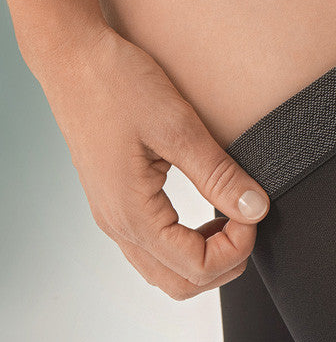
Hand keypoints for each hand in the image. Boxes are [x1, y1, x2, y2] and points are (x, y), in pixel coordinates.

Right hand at [33, 23, 269, 300]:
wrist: (72, 58)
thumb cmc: (116, 85)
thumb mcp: (177, 127)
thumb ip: (218, 174)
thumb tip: (256, 209)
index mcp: (132, 214)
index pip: (195, 267)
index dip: (237, 248)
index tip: (253, 213)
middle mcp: (118, 225)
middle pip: (180, 283)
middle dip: (223, 263)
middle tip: (246, 223)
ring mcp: (113, 216)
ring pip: (165, 270)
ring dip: (204, 256)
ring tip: (229, 219)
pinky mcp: (116, 202)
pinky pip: (153, 247)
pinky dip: (186, 243)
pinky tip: (204, 213)